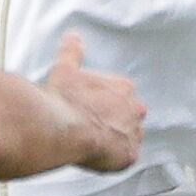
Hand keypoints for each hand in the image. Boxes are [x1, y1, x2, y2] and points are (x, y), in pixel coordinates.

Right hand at [43, 33, 146, 171]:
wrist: (61, 126)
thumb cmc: (63, 98)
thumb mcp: (66, 69)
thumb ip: (73, 52)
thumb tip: (72, 36)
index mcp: (124, 88)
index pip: (122, 96)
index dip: (104, 104)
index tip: (90, 109)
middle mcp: (135, 109)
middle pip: (129, 117)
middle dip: (113, 122)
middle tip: (90, 128)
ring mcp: (133, 133)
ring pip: (128, 138)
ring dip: (114, 141)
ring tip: (92, 144)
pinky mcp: (129, 156)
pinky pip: (125, 158)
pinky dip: (113, 159)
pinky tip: (97, 156)